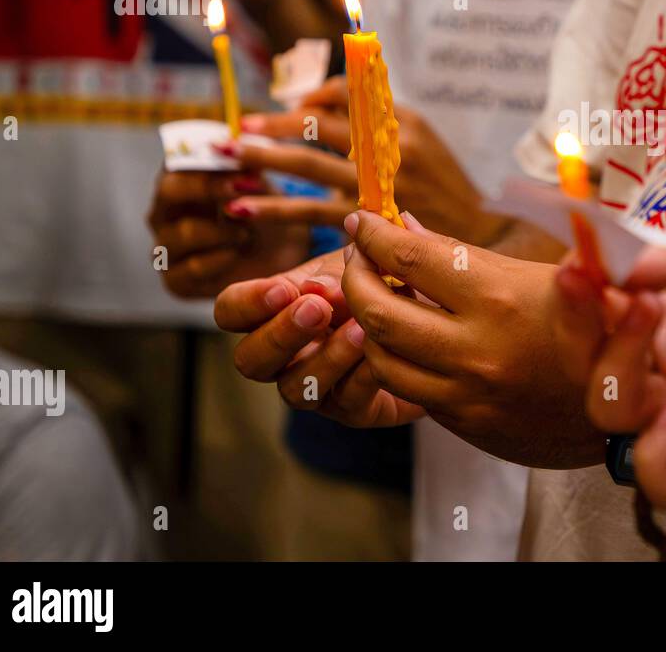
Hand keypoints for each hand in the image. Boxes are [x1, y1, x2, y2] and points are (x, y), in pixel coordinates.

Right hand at [147, 168, 309, 297]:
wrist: (279, 254)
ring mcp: (166, 247)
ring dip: (221, 229)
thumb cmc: (262, 209)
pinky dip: (219, 258)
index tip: (233, 156)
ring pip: (183, 232)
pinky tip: (236, 252)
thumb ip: (247, 164)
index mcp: (179, 181)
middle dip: (206, 187)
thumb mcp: (259, 184)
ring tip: (246, 231)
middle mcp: (164, 212)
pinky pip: (191, 268)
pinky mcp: (175, 281)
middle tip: (239, 188)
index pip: (175, 161)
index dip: (203, 158)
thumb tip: (239, 141)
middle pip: (168, 191)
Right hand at [217, 249, 423, 426]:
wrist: (435, 322)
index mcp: (276, 309)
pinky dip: (364, 376)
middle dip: (280, 333)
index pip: (231, 310)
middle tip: (316, 309)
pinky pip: (348, 401)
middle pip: (251, 359)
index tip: (285, 288)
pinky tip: (384, 352)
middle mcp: (285, 353)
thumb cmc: (388, 284)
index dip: (248, 302)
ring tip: (360, 329)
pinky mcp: (354, 410)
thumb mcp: (368, 261)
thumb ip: (351, 256)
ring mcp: (315, 386)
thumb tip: (339, 256)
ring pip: (295, 388)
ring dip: (326, 357)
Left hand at [233, 83, 509, 244]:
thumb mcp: (419, 140)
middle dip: (274, 127)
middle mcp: (389, 146)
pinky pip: (312, 211)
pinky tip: (243, 208)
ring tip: (229, 159)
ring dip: (265, 161)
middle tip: (239, 129)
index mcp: (402, 120)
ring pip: (309, 167)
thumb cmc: (443, 185)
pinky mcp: (370, 221)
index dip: (307, 100)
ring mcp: (379, 184)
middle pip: (318, 127)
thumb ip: (374, 122)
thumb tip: (314, 106)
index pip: (343, 94)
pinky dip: (275, 208)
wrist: (480, 230)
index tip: (285, 110)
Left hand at [340, 210, 601, 467]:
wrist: (634, 410)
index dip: (376, 234)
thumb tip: (413, 226)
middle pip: (378, 311)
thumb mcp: (562, 272)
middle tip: (355, 255)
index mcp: (501, 297)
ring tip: (369, 294)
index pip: (411, 257)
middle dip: (355, 275)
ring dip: (363, 321)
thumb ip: (483, 251)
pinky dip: (389, 357)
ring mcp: (465, 392)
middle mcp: (475, 348)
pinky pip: (405, 388)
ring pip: (380, 355)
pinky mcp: (463, 422)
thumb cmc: (602, 324)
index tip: (363, 219)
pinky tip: (396, 336)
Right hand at [553, 197, 665, 507]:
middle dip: (584, 337)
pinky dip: (654, 461)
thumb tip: (618, 273)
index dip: (570, 294)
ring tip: (657, 351)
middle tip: (631, 302)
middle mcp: (665, 349)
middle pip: (586, 366)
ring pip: (614, 419)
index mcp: (656, 296)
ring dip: (615, 387)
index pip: (586, 305)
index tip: (580, 269)